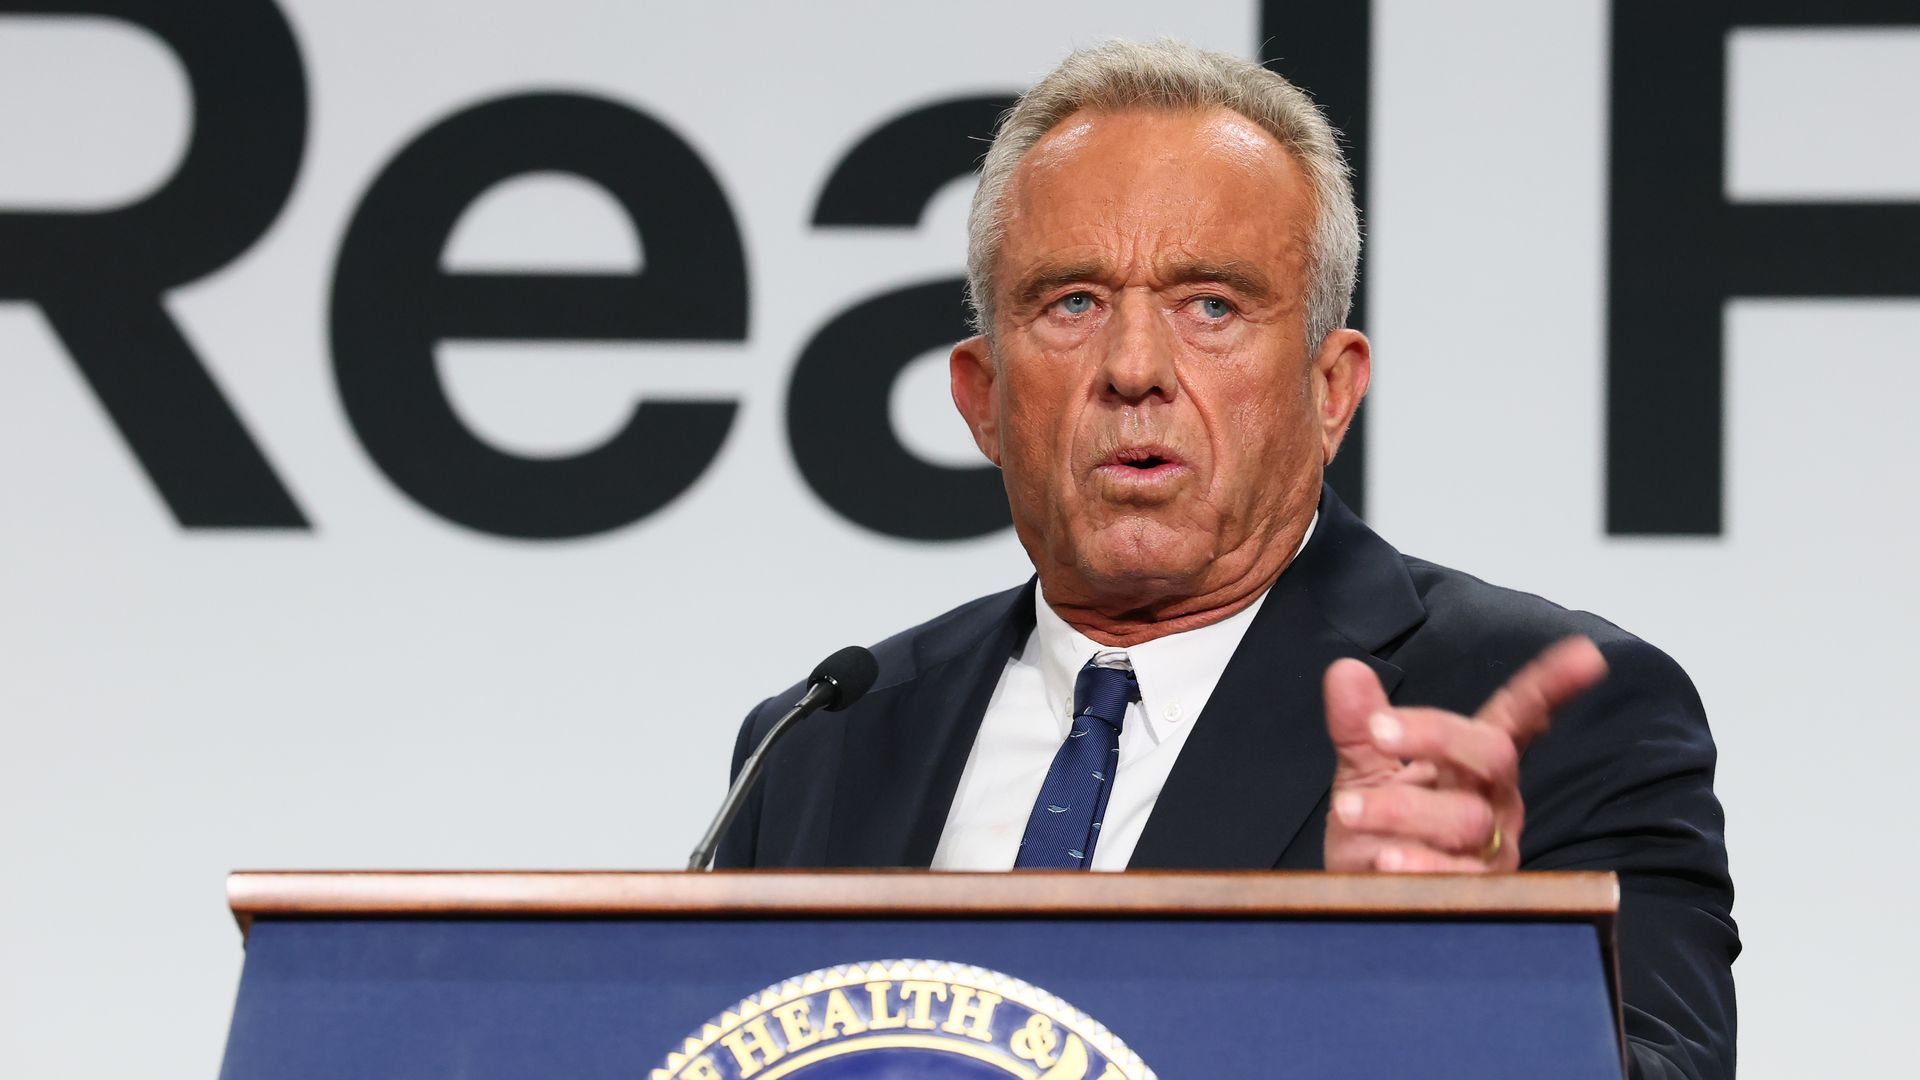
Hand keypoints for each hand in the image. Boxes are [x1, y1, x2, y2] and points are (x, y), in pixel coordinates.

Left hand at [1322, 637, 1607, 871]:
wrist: (1362, 901)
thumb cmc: (1376, 832)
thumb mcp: (1364, 773)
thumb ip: (1358, 725)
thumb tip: (1345, 670)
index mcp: (1475, 764)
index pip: (1518, 718)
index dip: (1551, 686)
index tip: (1585, 654)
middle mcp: (1494, 802)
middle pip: (1493, 755)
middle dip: (1434, 735)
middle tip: (1376, 731)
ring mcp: (1491, 851)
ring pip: (1467, 818)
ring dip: (1402, 810)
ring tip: (1349, 810)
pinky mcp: (1476, 897)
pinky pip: (1456, 877)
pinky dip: (1417, 864)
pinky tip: (1386, 861)